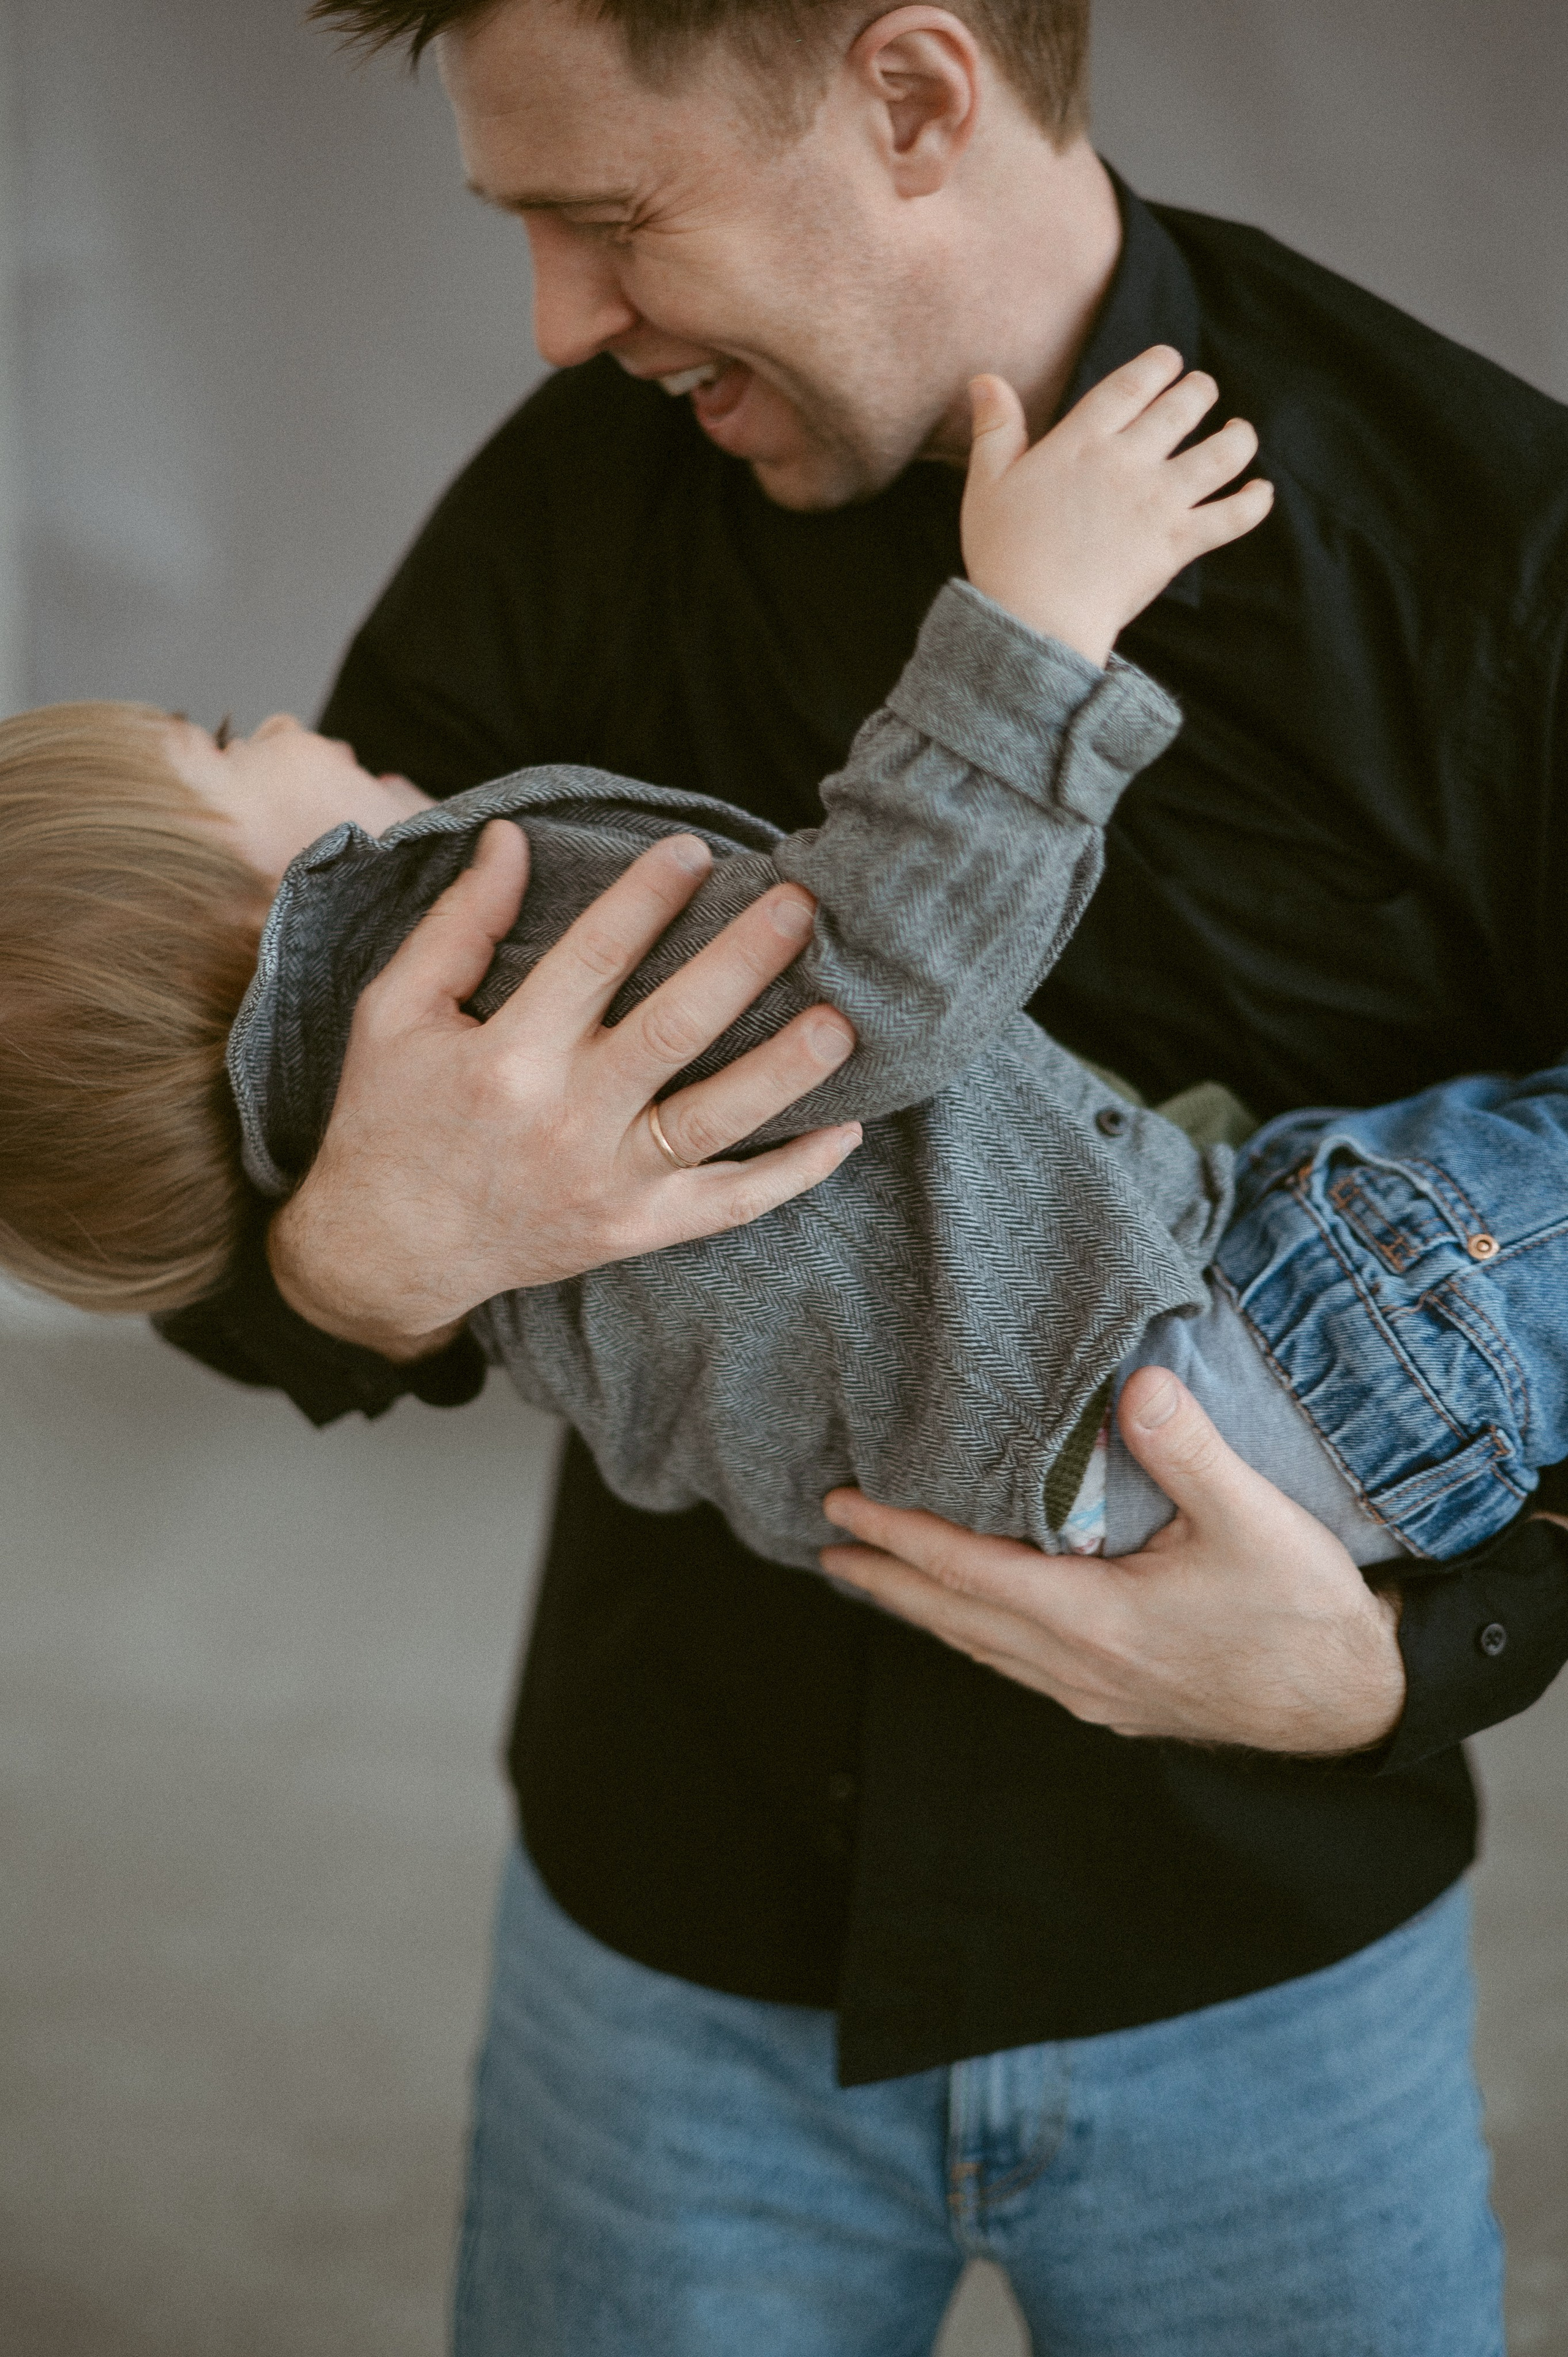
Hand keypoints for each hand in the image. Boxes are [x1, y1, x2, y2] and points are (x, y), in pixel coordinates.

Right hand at [269, 819, 860, 1358]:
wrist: (387, 1254)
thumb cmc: (391, 1117)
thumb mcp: (396, 1012)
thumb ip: (460, 925)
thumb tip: (511, 836)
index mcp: (505, 1056)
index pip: (593, 957)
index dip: (647, 897)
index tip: (694, 849)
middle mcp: (564, 1120)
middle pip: (674, 1029)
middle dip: (743, 962)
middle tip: (803, 906)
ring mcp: (607, 1183)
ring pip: (716, 1119)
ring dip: (785, 1069)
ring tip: (843, 1019)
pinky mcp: (635, 1230)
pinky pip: (730, 1205)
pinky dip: (791, 1173)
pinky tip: (847, 1131)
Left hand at [821, 1366, 1405, 1754]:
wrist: (1357, 1701)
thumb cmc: (1306, 1611)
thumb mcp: (1254, 1518)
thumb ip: (1188, 1448)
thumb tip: (1137, 1382)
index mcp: (1093, 1620)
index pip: (964, 1570)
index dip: (897, 1535)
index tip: (842, 1505)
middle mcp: (1077, 1666)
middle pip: (953, 1617)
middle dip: (885, 1578)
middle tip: (829, 1542)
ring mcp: (1094, 1692)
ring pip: (981, 1647)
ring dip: (924, 1609)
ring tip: (877, 1578)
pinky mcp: (1117, 1701)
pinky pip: (1017, 1665)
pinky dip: (974, 1634)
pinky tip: (972, 1621)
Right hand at [961, 346, 1274, 666]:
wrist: (1036, 620)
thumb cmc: (1005, 555)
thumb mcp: (988, 485)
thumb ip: (995, 429)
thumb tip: (986, 378)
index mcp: (1082, 441)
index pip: (1132, 384)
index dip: (1157, 365)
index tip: (1170, 359)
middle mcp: (1128, 461)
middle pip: (1183, 407)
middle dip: (1200, 391)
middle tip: (1203, 390)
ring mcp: (1158, 501)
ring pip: (1220, 453)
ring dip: (1238, 438)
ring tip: (1240, 433)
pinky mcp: (1178, 543)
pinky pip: (1232, 516)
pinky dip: (1254, 503)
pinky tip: (1261, 492)